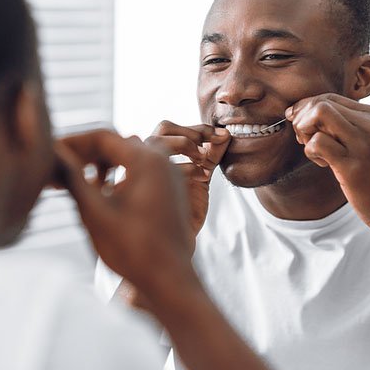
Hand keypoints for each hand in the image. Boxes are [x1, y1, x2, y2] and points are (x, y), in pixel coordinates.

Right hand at [54, 130, 195, 293]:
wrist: (171, 280)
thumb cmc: (134, 250)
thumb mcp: (94, 212)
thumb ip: (72, 178)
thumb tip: (52, 153)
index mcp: (147, 160)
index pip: (102, 136)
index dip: (72, 143)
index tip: (51, 154)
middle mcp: (162, 161)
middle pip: (115, 144)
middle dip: (84, 154)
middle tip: (58, 170)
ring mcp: (169, 175)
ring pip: (127, 156)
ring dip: (100, 165)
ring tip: (76, 183)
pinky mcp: (170, 190)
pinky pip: (140, 171)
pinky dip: (117, 175)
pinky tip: (100, 194)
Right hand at [145, 121, 230, 242]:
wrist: (177, 242)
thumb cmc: (186, 210)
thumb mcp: (202, 176)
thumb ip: (211, 155)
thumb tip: (226, 134)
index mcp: (157, 154)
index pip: (171, 128)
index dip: (197, 128)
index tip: (220, 135)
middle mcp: (147, 159)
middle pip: (163, 128)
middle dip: (190, 132)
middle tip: (210, 143)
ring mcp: (144, 171)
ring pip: (156, 140)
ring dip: (184, 143)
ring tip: (203, 158)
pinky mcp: (145, 186)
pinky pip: (161, 167)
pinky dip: (186, 167)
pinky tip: (201, 177)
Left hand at [287, 93, 369, 236]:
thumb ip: (349, 126)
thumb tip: (309, 114)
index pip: (329, 97)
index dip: (307, 109)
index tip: (302, 125)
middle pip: (321, 102)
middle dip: (302, 118)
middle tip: (304, 139)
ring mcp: (362, 144)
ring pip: (318, 114)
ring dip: (305, 131)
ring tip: (314, 150)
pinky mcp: (352, 166)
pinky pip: (317, 142)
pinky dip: (310, 151)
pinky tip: (322, 163)